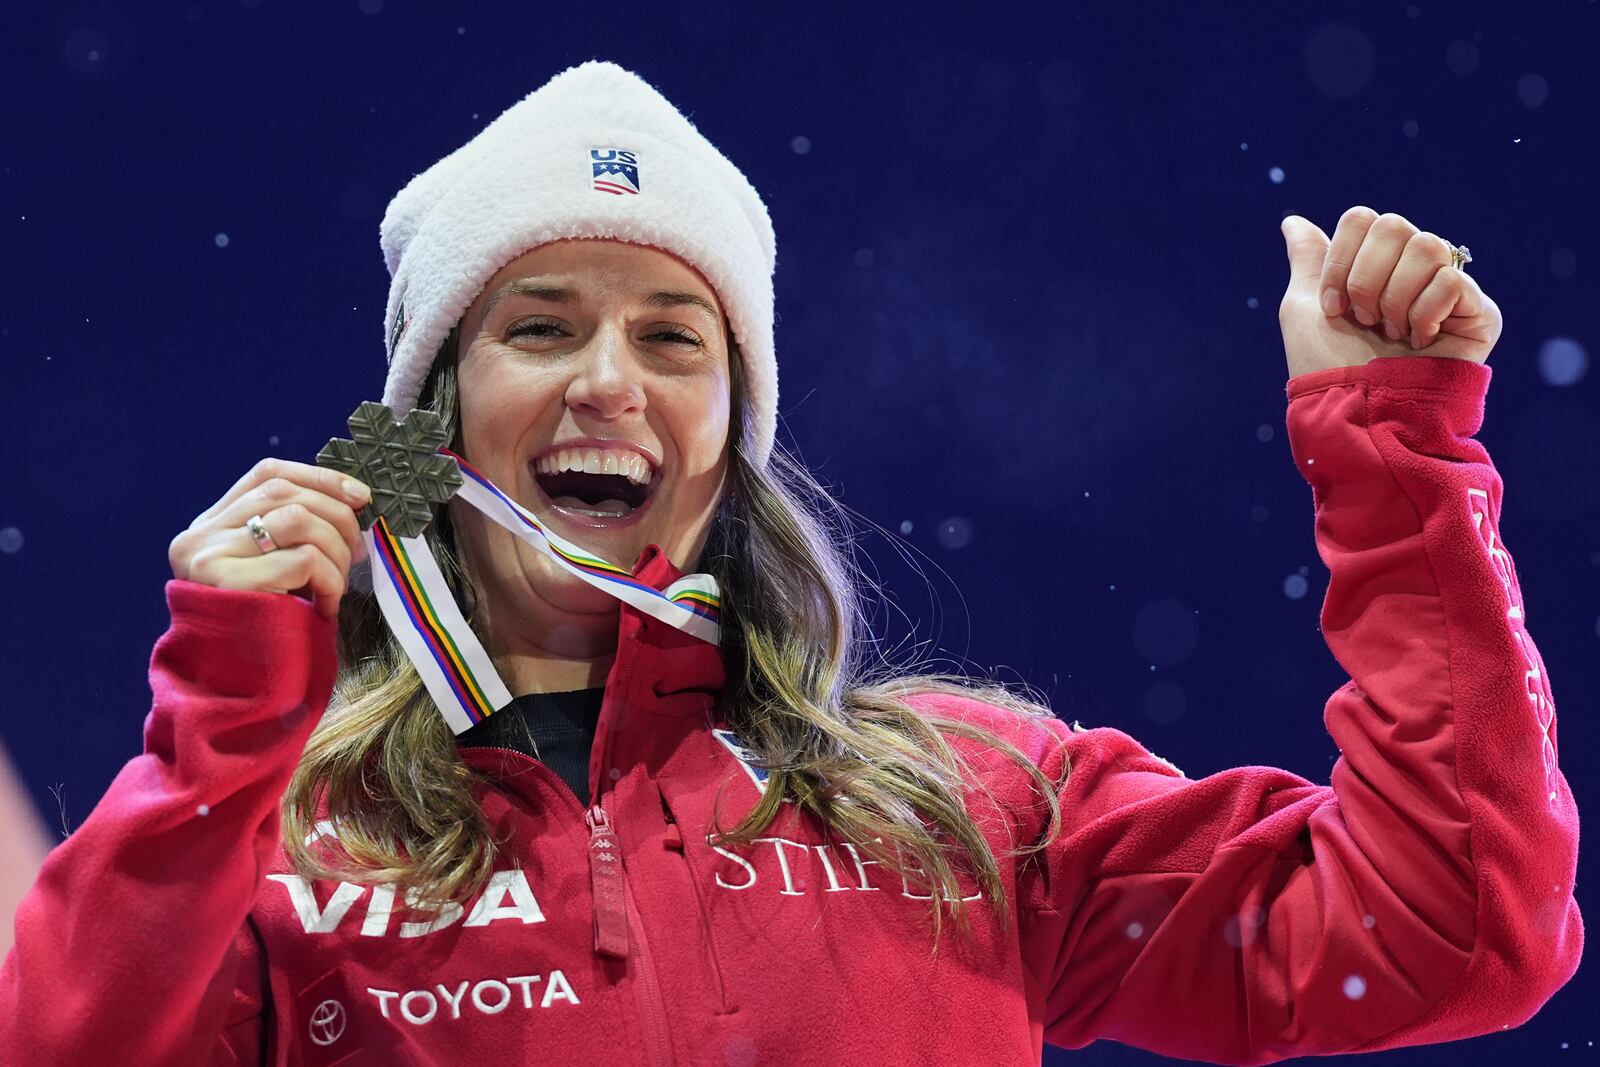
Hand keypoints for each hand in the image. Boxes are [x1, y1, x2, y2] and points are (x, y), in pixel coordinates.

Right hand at [169, 458, 371, 619]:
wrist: (234, 693)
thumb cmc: (265, 632)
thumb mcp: (273, 573)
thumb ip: (291, 535)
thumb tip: (352, 502)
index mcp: (210, 526)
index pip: (267, 475)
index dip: (319, 478)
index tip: (360, 495)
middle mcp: (199, 536)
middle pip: (285, 494)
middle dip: (338, 517)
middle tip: (359, 551)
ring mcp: (207, 556)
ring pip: (299, 520)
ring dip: (335, 552)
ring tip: (337, 586)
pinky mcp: (224, 582)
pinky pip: (303, 560)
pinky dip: (329, 582)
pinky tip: (325, 608)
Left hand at [1278, 206, 1501, 378]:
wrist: (1358, 413)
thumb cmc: (1327, 368)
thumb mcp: (1303, 309)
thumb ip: (1309, 261)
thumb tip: (1292, 222)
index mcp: (1373, 266)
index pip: (1363, 219)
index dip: (1340, 260)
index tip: (1332, 307)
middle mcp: (1412, 271)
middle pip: (1393, 225)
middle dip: (1365, 279)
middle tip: (1364, 321)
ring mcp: (1448, 290)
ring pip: (1427, 245)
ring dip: (1394, 299)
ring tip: (1391, 335)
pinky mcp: (1479, 313)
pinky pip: (1452, 281)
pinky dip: (1424, 315)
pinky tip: (1420, 343)